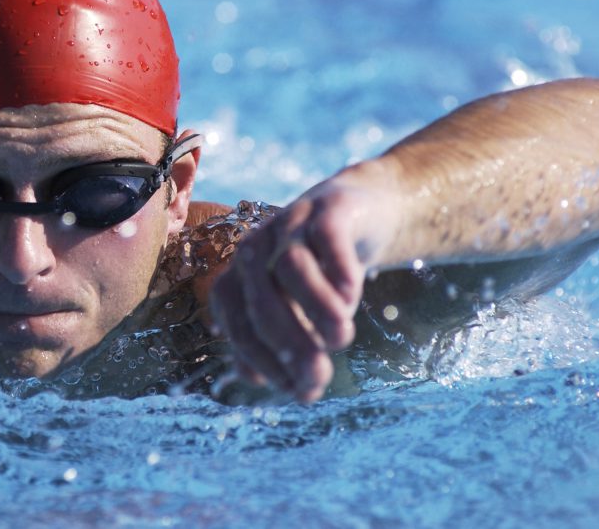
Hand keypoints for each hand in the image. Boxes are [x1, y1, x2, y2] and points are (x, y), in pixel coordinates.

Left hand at [209, 169, 399, 401]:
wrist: (359, 212)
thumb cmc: (322, 272)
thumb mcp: (301, 312)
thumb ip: (291, 347)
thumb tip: (296, 391)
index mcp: (240, 279)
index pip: (239, 325)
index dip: (264, 361)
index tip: (298, 391)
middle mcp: (257, 249)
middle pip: (262, 301)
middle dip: (289, 345)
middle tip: (319, 376)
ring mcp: (291, 224)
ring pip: (290, 265)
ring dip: (314, 307)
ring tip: (341, 338)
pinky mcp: (328, 207)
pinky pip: (326, 236)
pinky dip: (336, 267)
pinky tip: (350, 296)